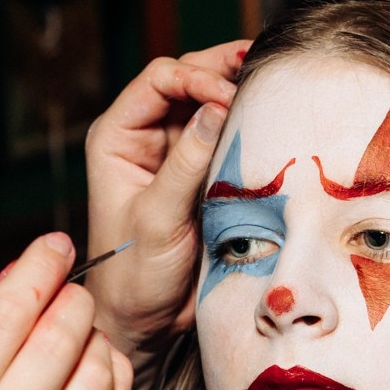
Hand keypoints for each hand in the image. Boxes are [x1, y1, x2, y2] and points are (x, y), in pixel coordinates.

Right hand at [0, 234, 135, 389]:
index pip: (4, 318)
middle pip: (61, 340)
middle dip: (70, 297)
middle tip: (64, 289)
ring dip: (95, 338)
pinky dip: (110, 381)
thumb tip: (8, 279)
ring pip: (99, 376)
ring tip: (74, 335)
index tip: (51, 246)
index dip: (37, 268)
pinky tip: (89, 375)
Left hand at [81, 42, 245, 367]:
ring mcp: (173, 152)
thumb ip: (185, 164)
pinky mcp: (200, 172)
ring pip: (209, 103)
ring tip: (271, 84)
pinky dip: (247, 124)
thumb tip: (216, 107)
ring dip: (238, 92)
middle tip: (261, 69)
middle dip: (222, 70)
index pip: (159, 80)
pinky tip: (271, 118)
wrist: (144, 320)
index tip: (229, 97)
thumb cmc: (133, 275)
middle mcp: (144, 136)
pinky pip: (226, 135)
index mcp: (117, 137)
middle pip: (186, 80)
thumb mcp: (158, 218)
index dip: (196, 77)